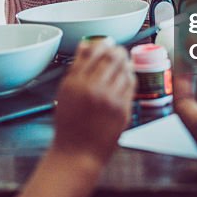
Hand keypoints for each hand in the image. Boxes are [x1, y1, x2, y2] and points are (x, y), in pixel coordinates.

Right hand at [52, 40, 134, 166]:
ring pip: (124, 70)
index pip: (92, 53)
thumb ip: (76, 68)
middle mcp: (93, 89)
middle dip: (117, 51)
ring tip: (124, 62)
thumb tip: (86, 45)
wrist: (78, 153)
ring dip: (125, 63)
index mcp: (75, 83)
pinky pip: (131, 86)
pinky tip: (126, 77)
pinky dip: (130, 77)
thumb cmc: (69, 125)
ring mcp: (110, 100)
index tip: (106, 42)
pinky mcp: (123, 110)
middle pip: (111, 58)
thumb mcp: (65, 93)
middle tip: (118, 50)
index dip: (102, 44)